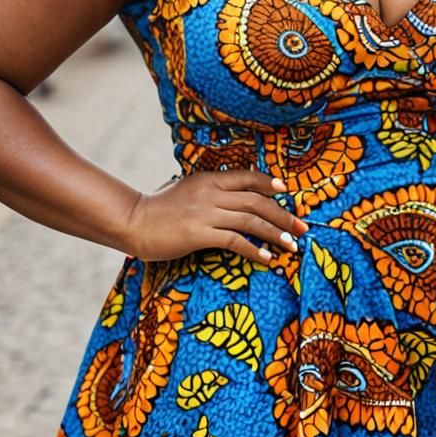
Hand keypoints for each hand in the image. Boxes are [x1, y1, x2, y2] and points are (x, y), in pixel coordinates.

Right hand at [124, 169, 306, 264]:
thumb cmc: (159, 209)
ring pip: (251, 221)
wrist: (133, 221)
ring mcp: (206, 212)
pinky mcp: (200, 233)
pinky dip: (256, 251)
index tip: (287, 192)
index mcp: (209, 179)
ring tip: (292, 246)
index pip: (247, 177)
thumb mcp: (186, 190)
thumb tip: (231, 198)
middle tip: (301, 228)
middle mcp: (211, 192)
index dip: (269, 183)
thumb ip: (209, 192)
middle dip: (283, 215)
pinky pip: (236, 241)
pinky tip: (268, 259)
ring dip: (276, 234)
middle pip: (257, 201)